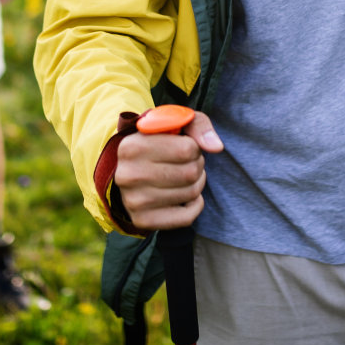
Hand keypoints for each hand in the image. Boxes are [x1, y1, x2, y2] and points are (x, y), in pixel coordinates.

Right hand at [114, 111, 223, 230]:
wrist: (130, 171)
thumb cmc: (158, 143)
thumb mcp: (175, 124)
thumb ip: (198, 126)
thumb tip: (216, 147)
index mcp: (132, 146)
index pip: (186, 149)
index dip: (194, 147)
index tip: (185, 146)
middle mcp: (128, 175)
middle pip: (190, 173)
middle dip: (197, 165)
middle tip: (188, 162)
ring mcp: (133, 201)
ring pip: (190, 193)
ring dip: (197, 183)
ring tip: (186, 176)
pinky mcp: (142, 220)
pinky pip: (187, 217)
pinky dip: (195, 205)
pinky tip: (186, 195)